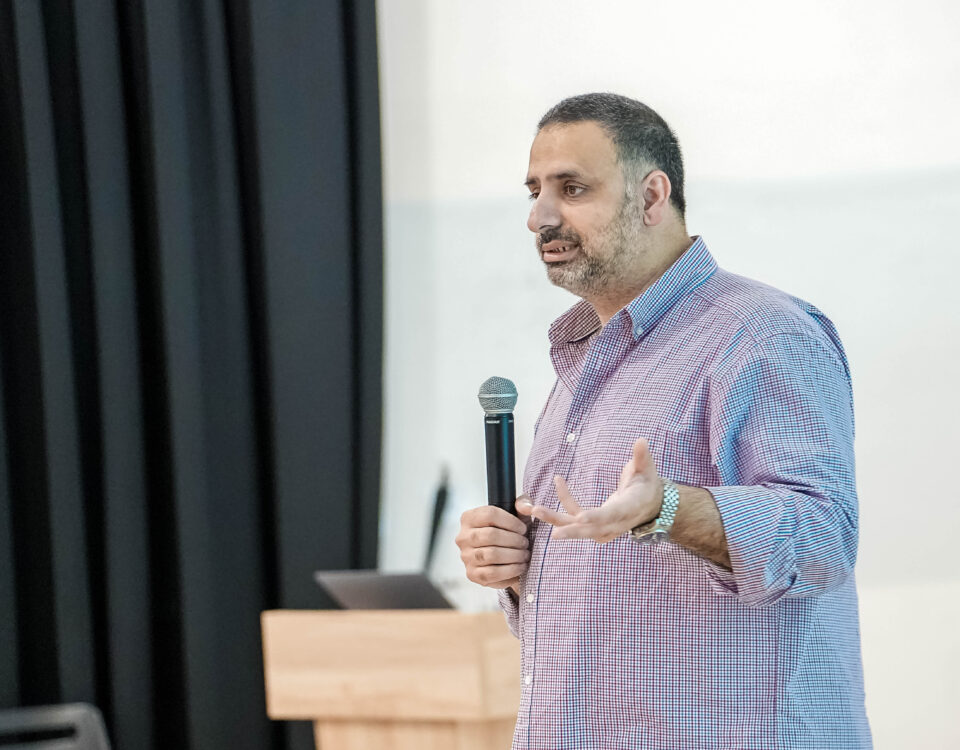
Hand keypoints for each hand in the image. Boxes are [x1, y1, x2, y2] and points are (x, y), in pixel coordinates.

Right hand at [456, 499, 532, 589]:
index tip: (523, 529)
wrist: (505, 559)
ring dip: (514, 555)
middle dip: (514, 540)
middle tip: (525, 543)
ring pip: (492, 554)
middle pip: (491, 535)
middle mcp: (463, 537)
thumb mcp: (517, 515)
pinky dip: (510, 570)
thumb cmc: (511, 533)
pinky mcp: (472, 574)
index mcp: (469, 518)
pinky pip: (492, 572)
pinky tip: (520, 566)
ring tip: (524, 554)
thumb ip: (523, 504)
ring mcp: (466, 556)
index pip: (489, 514)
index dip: (511, 521)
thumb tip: (525, 506)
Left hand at [531, 437, 662, 542]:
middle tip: (554, 533)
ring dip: (555, 519)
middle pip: (590, 529)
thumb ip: (642, 457)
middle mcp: (614, 523)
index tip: (581, 518)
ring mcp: (602, 527)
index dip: (597, 517)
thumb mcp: (647, 470)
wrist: (650, 507)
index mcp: (629, 508)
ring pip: (576, 527)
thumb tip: (641, 441)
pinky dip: (558, 509)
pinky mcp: (592, 526)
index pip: (612, 515)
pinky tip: (549, 491)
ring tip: (535, 510)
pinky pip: (573, 518)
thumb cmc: (647, 486)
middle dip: (571, 530)